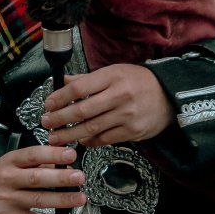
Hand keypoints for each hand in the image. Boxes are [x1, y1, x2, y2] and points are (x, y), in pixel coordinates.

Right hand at [0, 145, 85, 213]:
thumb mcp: (12, 164)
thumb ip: (36, 164)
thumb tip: (64, 164)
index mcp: (10, 161)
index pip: (32, 155)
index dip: (52, 154)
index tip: (70, 154)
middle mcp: (8, 179)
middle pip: (36, 178)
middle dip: (60, 178)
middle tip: (79, 177)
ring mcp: (8, 199)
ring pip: (38, 200)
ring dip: (61, 200)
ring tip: (80, 199)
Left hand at [40, 65, 172, 146]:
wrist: (169, 96)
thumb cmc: (139, 82)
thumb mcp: (114, 72)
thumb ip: (88, 79)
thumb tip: (64, 82)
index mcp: (112, 77)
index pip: (78, 88)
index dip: (59, 98)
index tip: (48, 105)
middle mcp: (119, 96)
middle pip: (81, 111)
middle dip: (59, 120)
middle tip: (45, 124)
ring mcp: (127, 116)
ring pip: (91, 128)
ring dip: (69, 135)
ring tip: (55, 138)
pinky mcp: (132, 132)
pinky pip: (104, 139)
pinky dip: (89, 141)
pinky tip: (80, 140)